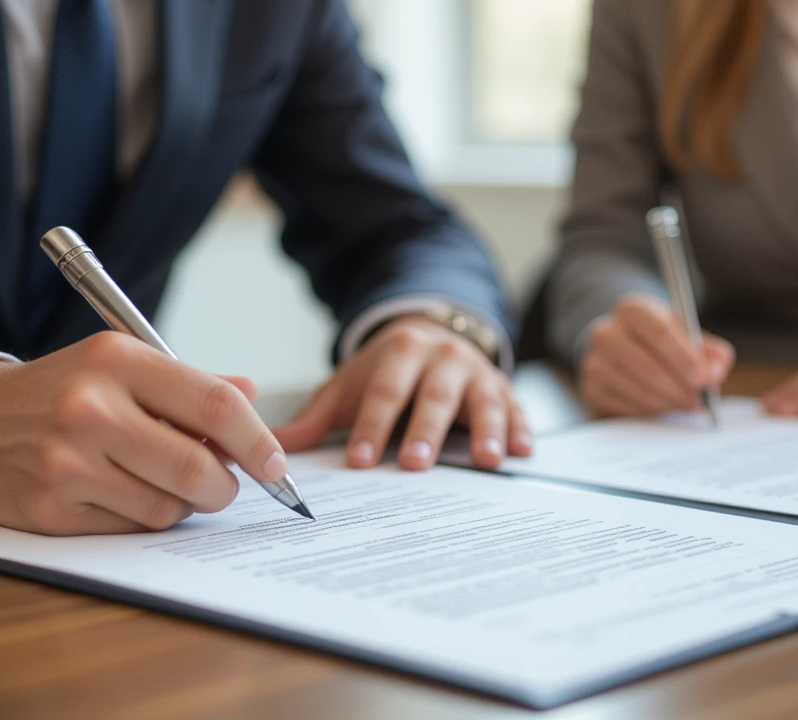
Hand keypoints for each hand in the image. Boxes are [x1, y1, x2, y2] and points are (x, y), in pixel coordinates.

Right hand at [0, 332, 287, 535]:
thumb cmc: (65, 391)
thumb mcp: (122, 366)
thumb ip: (190, 383)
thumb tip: (250, 393)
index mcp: (117, 360)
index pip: (213, 403)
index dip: (256, 439)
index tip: (275, 462)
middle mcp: (89, 408)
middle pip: (197, 465)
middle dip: (225, 485)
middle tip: (224, 484)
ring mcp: (66, 462)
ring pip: (168, 506)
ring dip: (183, 504)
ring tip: (162, 481)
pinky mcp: (50, 509)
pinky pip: (130, 527)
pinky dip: (142, 517)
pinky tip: (122, 494)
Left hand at [273, 316, 531, 470]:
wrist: (432, 335)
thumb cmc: (386, 372)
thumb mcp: (350, 385)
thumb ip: (317, 418)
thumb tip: (276, 447)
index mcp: (401, 351)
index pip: (384, 392)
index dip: (373, 426)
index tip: (361, 461)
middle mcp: (443, 357)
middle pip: (433, 396)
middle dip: (425, 430)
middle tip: (416, 463)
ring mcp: (477, 372)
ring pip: (483, 401)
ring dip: (486, 431)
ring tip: (487, 460)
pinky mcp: (503, 389)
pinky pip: (516, 409)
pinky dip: (521, 430)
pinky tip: (521, 453)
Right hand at [580, 294, 735, 417]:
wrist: (621, 348)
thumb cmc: (659, 342)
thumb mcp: (684, 333)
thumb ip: (708, 349)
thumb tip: (717, 368)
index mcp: (632, 310)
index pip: (660, 332)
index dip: (685, 358)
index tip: (705, 379)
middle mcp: (606, 332)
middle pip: (649, 367)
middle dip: (680, 389)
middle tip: (700, 401)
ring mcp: (594, 362)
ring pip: (639, 391)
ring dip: (669, 403)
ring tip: (687, 405)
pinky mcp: (591, 389)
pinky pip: (627, 408)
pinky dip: (651, 412)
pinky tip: (664, 408)